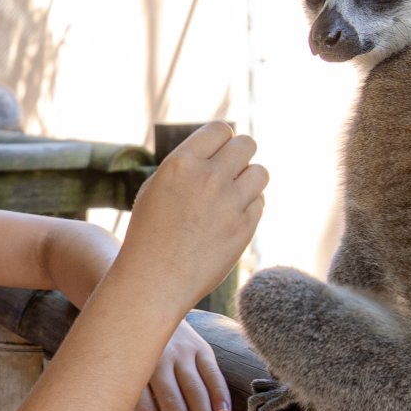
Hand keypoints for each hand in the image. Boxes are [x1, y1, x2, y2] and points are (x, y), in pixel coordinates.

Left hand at [119, 319, 230, 410]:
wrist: (139, 303)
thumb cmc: (126, 356)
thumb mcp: (118, 380)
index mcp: (131, 371)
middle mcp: (156, 360)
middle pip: (172, 403)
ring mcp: (179, 350)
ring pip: (195, 390)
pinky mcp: (199, 345)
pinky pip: (211, 370)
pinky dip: (219, 392)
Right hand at [123, 122, 265, 304]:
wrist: (153, 280)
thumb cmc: (150, 232)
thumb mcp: (157, 187)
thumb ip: (189, 164)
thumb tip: (223, 147)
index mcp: (181, 163)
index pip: (221, 130)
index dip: (221, 140)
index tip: (217, 154)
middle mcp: (207, 178)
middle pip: (246, 145)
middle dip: (239, 156)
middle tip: (227, 173)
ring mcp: (229, 203)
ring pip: (260, 172)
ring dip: (248, 180)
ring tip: (230, 196)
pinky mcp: (244, 228)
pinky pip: (260, 202)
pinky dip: (248, 207)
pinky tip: (228, 219)